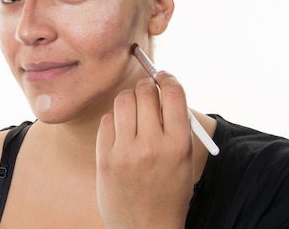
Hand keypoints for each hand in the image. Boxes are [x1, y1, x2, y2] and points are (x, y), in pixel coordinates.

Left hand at [96, 72, 194, 228]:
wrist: (146, 228)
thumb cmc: (169, 188)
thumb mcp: (183, 157)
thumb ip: (175, 122)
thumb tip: (161, 85)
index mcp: (179, 144)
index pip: (174, 93)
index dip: (168, 78)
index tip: (163, 76)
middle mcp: (153, 146)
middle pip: (146, 92)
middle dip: (147, 87)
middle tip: (147, 93)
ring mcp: (126, 152)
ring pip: (123, 100)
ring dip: (129, 100)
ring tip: (133, 113)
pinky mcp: (105, 158)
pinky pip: (107, 119)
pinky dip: (114, 120)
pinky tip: (121, 133)